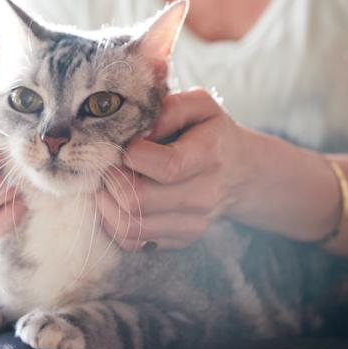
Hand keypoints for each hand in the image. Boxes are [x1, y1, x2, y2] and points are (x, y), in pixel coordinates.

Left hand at [96, 89, 250, 250]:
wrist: (241, 172)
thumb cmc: (211, 133)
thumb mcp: (199, 106)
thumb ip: (169, 109)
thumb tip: (137, 132)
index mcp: (209, 155)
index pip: (165, 166)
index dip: (132, 154)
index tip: (126, 144)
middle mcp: (203, 195)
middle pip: (138, 200)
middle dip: (111, 180)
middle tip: (108, 166)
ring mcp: (194, 223)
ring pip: (130, 226)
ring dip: (106, 204)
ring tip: (107, 184)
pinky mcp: (182, 240)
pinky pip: (133, 242)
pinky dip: (114, 224)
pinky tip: (117, 203)